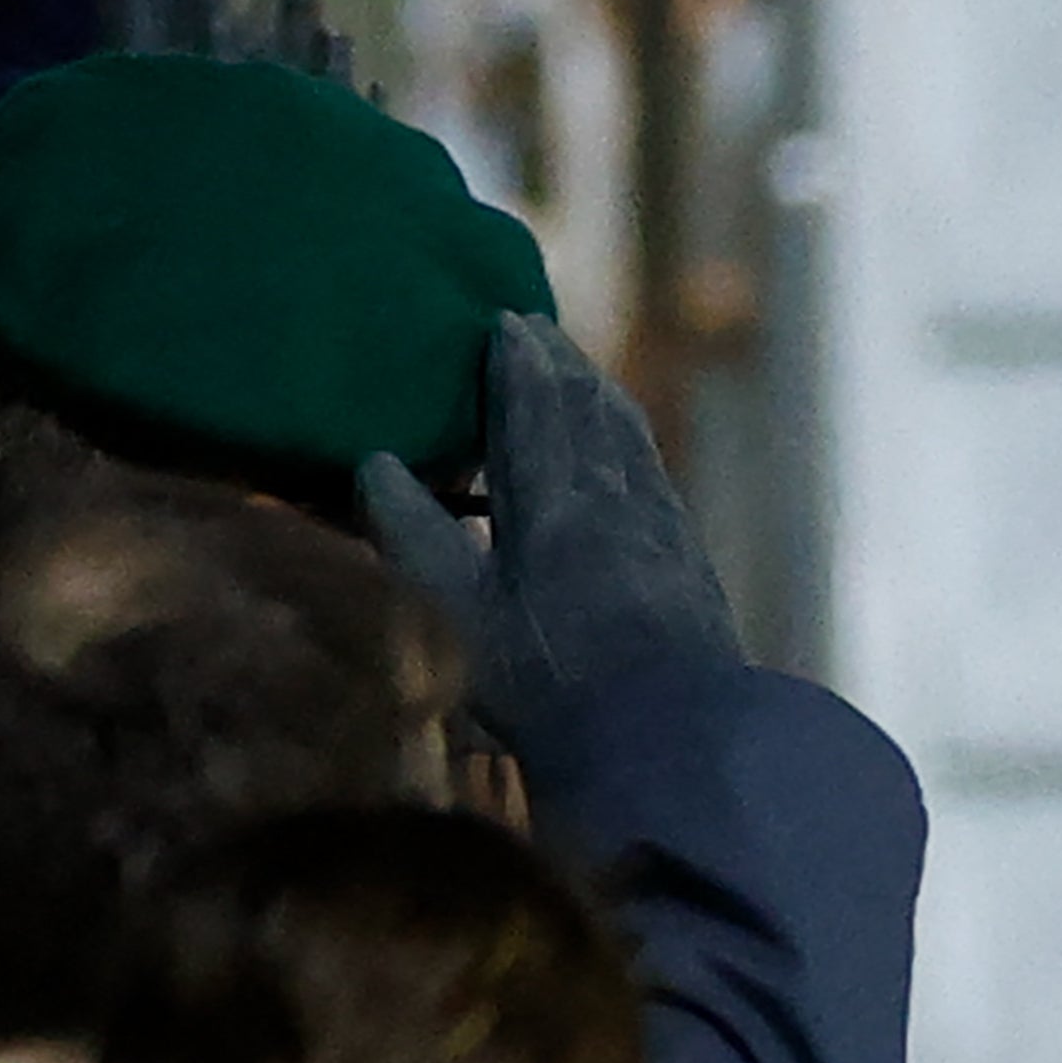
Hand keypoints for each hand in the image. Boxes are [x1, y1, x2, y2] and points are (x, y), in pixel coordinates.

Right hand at [360, 312, 739, 743]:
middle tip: (540, 331)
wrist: (674, 745)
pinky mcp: (688, 562)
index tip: (504, 317)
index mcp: (557, 495)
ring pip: (629, 438)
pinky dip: (629, 444)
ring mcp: (662, 525)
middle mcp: (618, 493)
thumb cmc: (552, 685)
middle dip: (562, 365)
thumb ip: (416, 536)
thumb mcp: (461, 616)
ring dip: (600, 398)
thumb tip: (373, 463)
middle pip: (591, 407)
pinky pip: (653, 474)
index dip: (518, 358)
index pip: (536, 403)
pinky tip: (626, 459)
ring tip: (580, 376)